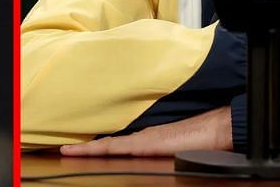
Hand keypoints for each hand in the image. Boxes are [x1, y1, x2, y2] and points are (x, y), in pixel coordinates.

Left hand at [59, 106, 231, 156]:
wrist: (216, 128)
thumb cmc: (199, 138)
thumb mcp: (171, 146)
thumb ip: (155, 147)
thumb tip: (143, 151)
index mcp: (145, 138)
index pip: (113, 143)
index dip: (93, 145)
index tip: (74, 148)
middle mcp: (141, 137)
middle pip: (107, 143)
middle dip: (85, 147)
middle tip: (63, 149)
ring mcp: (144, 139)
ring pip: (109, 145)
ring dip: (89, 148)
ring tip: (68, 150)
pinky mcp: (149, 143)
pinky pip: (122, 147)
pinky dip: (105, 148)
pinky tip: (92, 150)